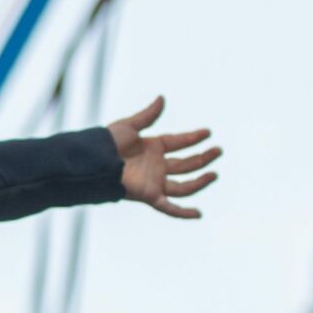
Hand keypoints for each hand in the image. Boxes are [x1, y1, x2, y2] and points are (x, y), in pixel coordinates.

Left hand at [108, 95, 218, 219]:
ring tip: (214, 174)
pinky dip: (183, 213)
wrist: (94, 161)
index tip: (208, 132)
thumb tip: (162, 98)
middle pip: (186, 164)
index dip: (193, 138)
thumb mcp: (129, 126)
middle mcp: (156, 166)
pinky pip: (169, 207)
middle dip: (203, 158)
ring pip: (184, 185)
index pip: (179, 143)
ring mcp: (154, 182)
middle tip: (218, 150)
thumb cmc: (107, 143)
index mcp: (152, 148)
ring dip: (200, 181)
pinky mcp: (150, 196)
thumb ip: (148, 115)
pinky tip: (198, 214)